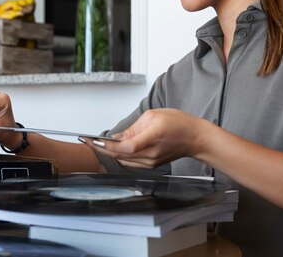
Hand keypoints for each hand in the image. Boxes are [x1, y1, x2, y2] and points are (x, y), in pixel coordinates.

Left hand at [87, 108, 206, 168]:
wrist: (195, 138)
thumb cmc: (178, 123)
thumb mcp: (153, 116)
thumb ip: (133, 128)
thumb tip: (117, 138)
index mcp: (151, 139)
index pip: (124, 147)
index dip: (106, 146)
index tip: (92, 140)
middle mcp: (150, 155)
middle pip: (120, 156)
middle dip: (101, 149)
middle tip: (88, 141)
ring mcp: (151, 162)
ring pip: (123, 161)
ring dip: (109, 153)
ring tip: (97, 143)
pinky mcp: (151, 165)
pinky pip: (130, 163)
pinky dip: (119, 156)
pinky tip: (113, 148)